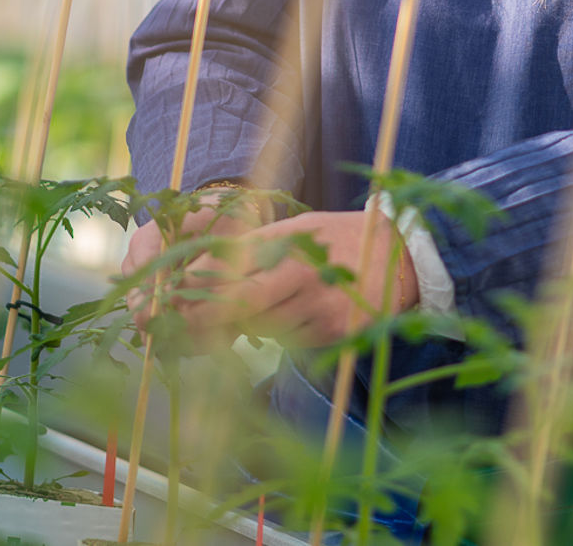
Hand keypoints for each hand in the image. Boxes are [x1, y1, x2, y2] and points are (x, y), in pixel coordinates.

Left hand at [126, 207, 418, 347]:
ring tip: (254, 311)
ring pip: (258, 330)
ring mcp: (317, 308)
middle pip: (233, 307)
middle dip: (203, 321)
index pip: (224, 271)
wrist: (403, 255)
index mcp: (288, 243)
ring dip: (245, 328)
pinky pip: (288, 342)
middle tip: (183, 328)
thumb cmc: (340, 238)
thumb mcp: (298, 229)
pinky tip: (293, 316)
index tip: (170, 301)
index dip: (191, 291)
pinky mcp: (332, 334)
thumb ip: (252, 251)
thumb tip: (198, 278)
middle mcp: (300, 275)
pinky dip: (280, 334)